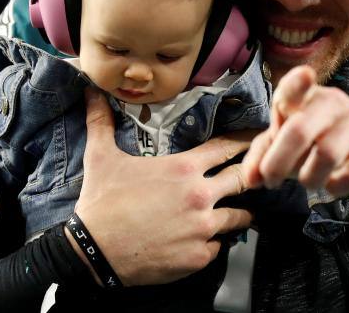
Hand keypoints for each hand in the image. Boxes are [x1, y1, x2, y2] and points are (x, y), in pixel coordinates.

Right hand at [70, 88, 255, 285]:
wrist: (92, 253)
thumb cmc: (100, 203)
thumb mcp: (100, 157)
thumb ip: (102, 122)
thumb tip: (91, 92)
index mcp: (184, 168)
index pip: (226, 147)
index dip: (243, 142)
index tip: (257, 138)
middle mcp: (200, 196)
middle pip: (242, 180)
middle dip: (249, 177)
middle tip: (256, 176)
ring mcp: (202, 228)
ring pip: (238, 218)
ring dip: (238, 214)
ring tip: (240, 213)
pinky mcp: (198, 257)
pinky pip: (219, 248)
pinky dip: (215, 243)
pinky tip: (208, 240)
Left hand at [242, 65, 348, 209]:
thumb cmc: (319, 141)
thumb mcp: (288, 143)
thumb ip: (263, 156)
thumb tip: (250, 179)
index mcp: (306, 96)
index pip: (297, 85)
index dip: (298, 82)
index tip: (306, 75)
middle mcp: (334, 102)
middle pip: (300, 130)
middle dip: (278, 162)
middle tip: (271, 181)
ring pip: (327, 155)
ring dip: (309, 178)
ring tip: (308, 182)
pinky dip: (336, 187)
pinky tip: (333, 185)